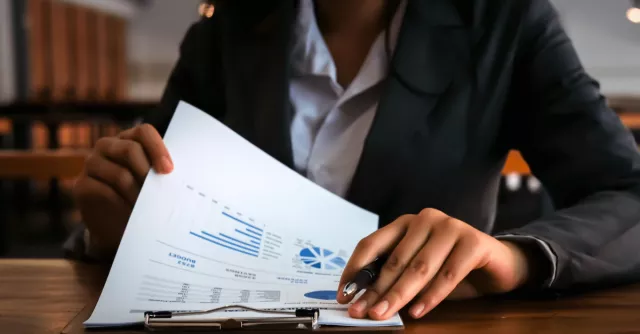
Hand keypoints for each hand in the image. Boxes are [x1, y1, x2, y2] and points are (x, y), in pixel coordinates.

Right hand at [72, 124, 172, 253]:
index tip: (168, 170)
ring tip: (150, 208)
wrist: (117, 225)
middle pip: (130, 150)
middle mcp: (107, 146)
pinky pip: (104, 192)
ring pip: (120, 174)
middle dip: (148, 172)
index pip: (143, 132)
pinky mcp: (81, 185)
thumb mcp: (155, 182)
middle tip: (160, 193)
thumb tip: (184, 174)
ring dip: (138, 194)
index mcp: (128, 139)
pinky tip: (132, 215)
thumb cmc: (142, 197)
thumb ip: (162, 172)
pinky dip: (123, 205)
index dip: (157, 148)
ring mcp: (91, 164)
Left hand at [337, 208, 533, 319]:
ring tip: (384, 314)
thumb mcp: (418, 271)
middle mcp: (425, 219)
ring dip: (399, 294)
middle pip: (394, 259)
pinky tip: (418, 312)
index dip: (355, 270)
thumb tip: (362, 299)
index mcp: (405, 224)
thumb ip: (394, 277)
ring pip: (419, 267)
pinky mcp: (473, 241)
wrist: (498, 264)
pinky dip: (432, 296)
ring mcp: (450, 227)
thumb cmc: (451, 268)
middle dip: (375, 290)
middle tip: (362, 312)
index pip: (371, 244)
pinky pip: (448, 273)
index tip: (344, 295)